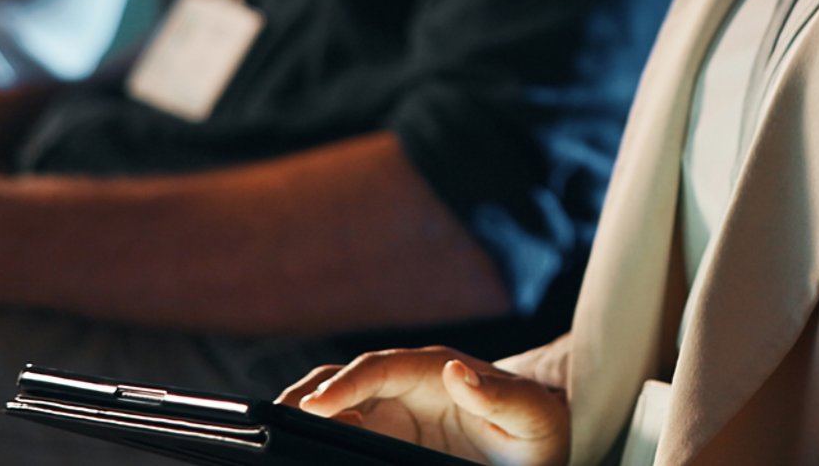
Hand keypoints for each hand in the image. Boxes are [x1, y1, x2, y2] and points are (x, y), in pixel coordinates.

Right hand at [280, 347, 569, 465]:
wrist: (540, 443)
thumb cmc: (540, 426)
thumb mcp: (533, 415)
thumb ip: (500, 396)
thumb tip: (455, 372)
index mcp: (437, 370)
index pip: (380, 367)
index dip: (345, 384)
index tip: (315, 406)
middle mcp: (409, 383)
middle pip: (346, 378)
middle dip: (309, 395)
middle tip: (279, 422)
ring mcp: (395, 409)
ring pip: (338, 403)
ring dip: (308, 413)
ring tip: (282, 437)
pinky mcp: (388, 435)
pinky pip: (346, 431)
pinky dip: (321, 437)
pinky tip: (306, 451)